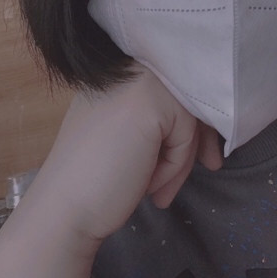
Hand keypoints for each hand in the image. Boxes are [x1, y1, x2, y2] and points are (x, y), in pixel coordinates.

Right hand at [31, 65, 222, 244]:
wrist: (64, 210)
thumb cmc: (96, 180)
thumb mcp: (134, 136)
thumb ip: (163, 118)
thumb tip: (212, 120)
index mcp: (118, 73)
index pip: (176, 88)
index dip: (195, 120)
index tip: (205, 153)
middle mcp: (127, 67)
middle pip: (190, 97)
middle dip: (201, 135)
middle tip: (212, 165)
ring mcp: (137, 79)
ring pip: (190, 116)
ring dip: (182, 157)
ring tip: (160, 188)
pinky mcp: (149, 101)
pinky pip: (186, 132)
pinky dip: (175, 164)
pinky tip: (149, 185)